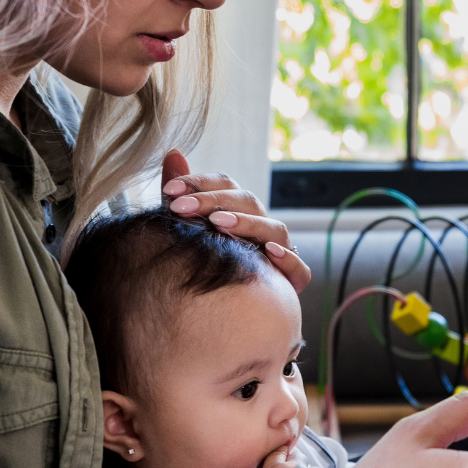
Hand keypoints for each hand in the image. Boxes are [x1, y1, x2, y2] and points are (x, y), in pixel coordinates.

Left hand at [160, 150, 310, 291]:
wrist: (221, 313)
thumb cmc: (204, 264)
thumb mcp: (187, 228)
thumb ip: (183, 193)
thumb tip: (172, 153)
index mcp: (237, 211)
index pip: (226, 184)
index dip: (200, 183)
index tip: (169, 191)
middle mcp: (260, 227)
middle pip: (249, 201)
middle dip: (214, 200)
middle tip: (181, 207)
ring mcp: (279, 252)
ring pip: (274, 229)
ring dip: (247, 223)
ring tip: (218, 224)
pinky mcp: (290, 281)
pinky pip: (298, 269)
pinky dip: (287, 259)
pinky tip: (268, 253)